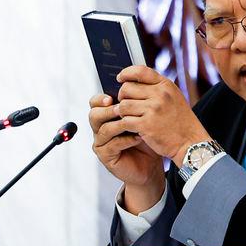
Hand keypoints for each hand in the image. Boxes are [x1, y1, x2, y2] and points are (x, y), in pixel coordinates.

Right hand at [89, 93, 164, 212]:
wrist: (151, 163)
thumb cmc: (147, 138)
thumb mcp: (142, 117)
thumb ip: (136, 102)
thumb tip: (135, 82)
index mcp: (106, 115)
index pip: (95, 102)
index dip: (100, 98)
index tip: (111, 97)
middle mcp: (100, 128)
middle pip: (94, 115)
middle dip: (107, 110)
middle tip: (121, 109)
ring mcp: (101, 143)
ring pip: (102, 129)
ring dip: (119, 124)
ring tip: (133, 121)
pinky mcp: (106, 156)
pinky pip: (111, 145)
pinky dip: (125, 140)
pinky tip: (139, 137)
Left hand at [115, 66, 210, 167]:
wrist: (190, 142)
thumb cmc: (180, 121)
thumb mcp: (173, 97)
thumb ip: (157, 88)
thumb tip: (133, 81)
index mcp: (166, 85)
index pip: (140, 71)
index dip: (126, 73)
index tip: (120, 78)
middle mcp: (160, 94)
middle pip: (126, 88)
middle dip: (122, 97)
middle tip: (126, 105)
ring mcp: (153, 109)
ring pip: (123, 105)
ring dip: (122, 112)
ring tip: (128, 117)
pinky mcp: (146, 125)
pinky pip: (125, 120)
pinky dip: (124, 125)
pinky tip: (130, 127)